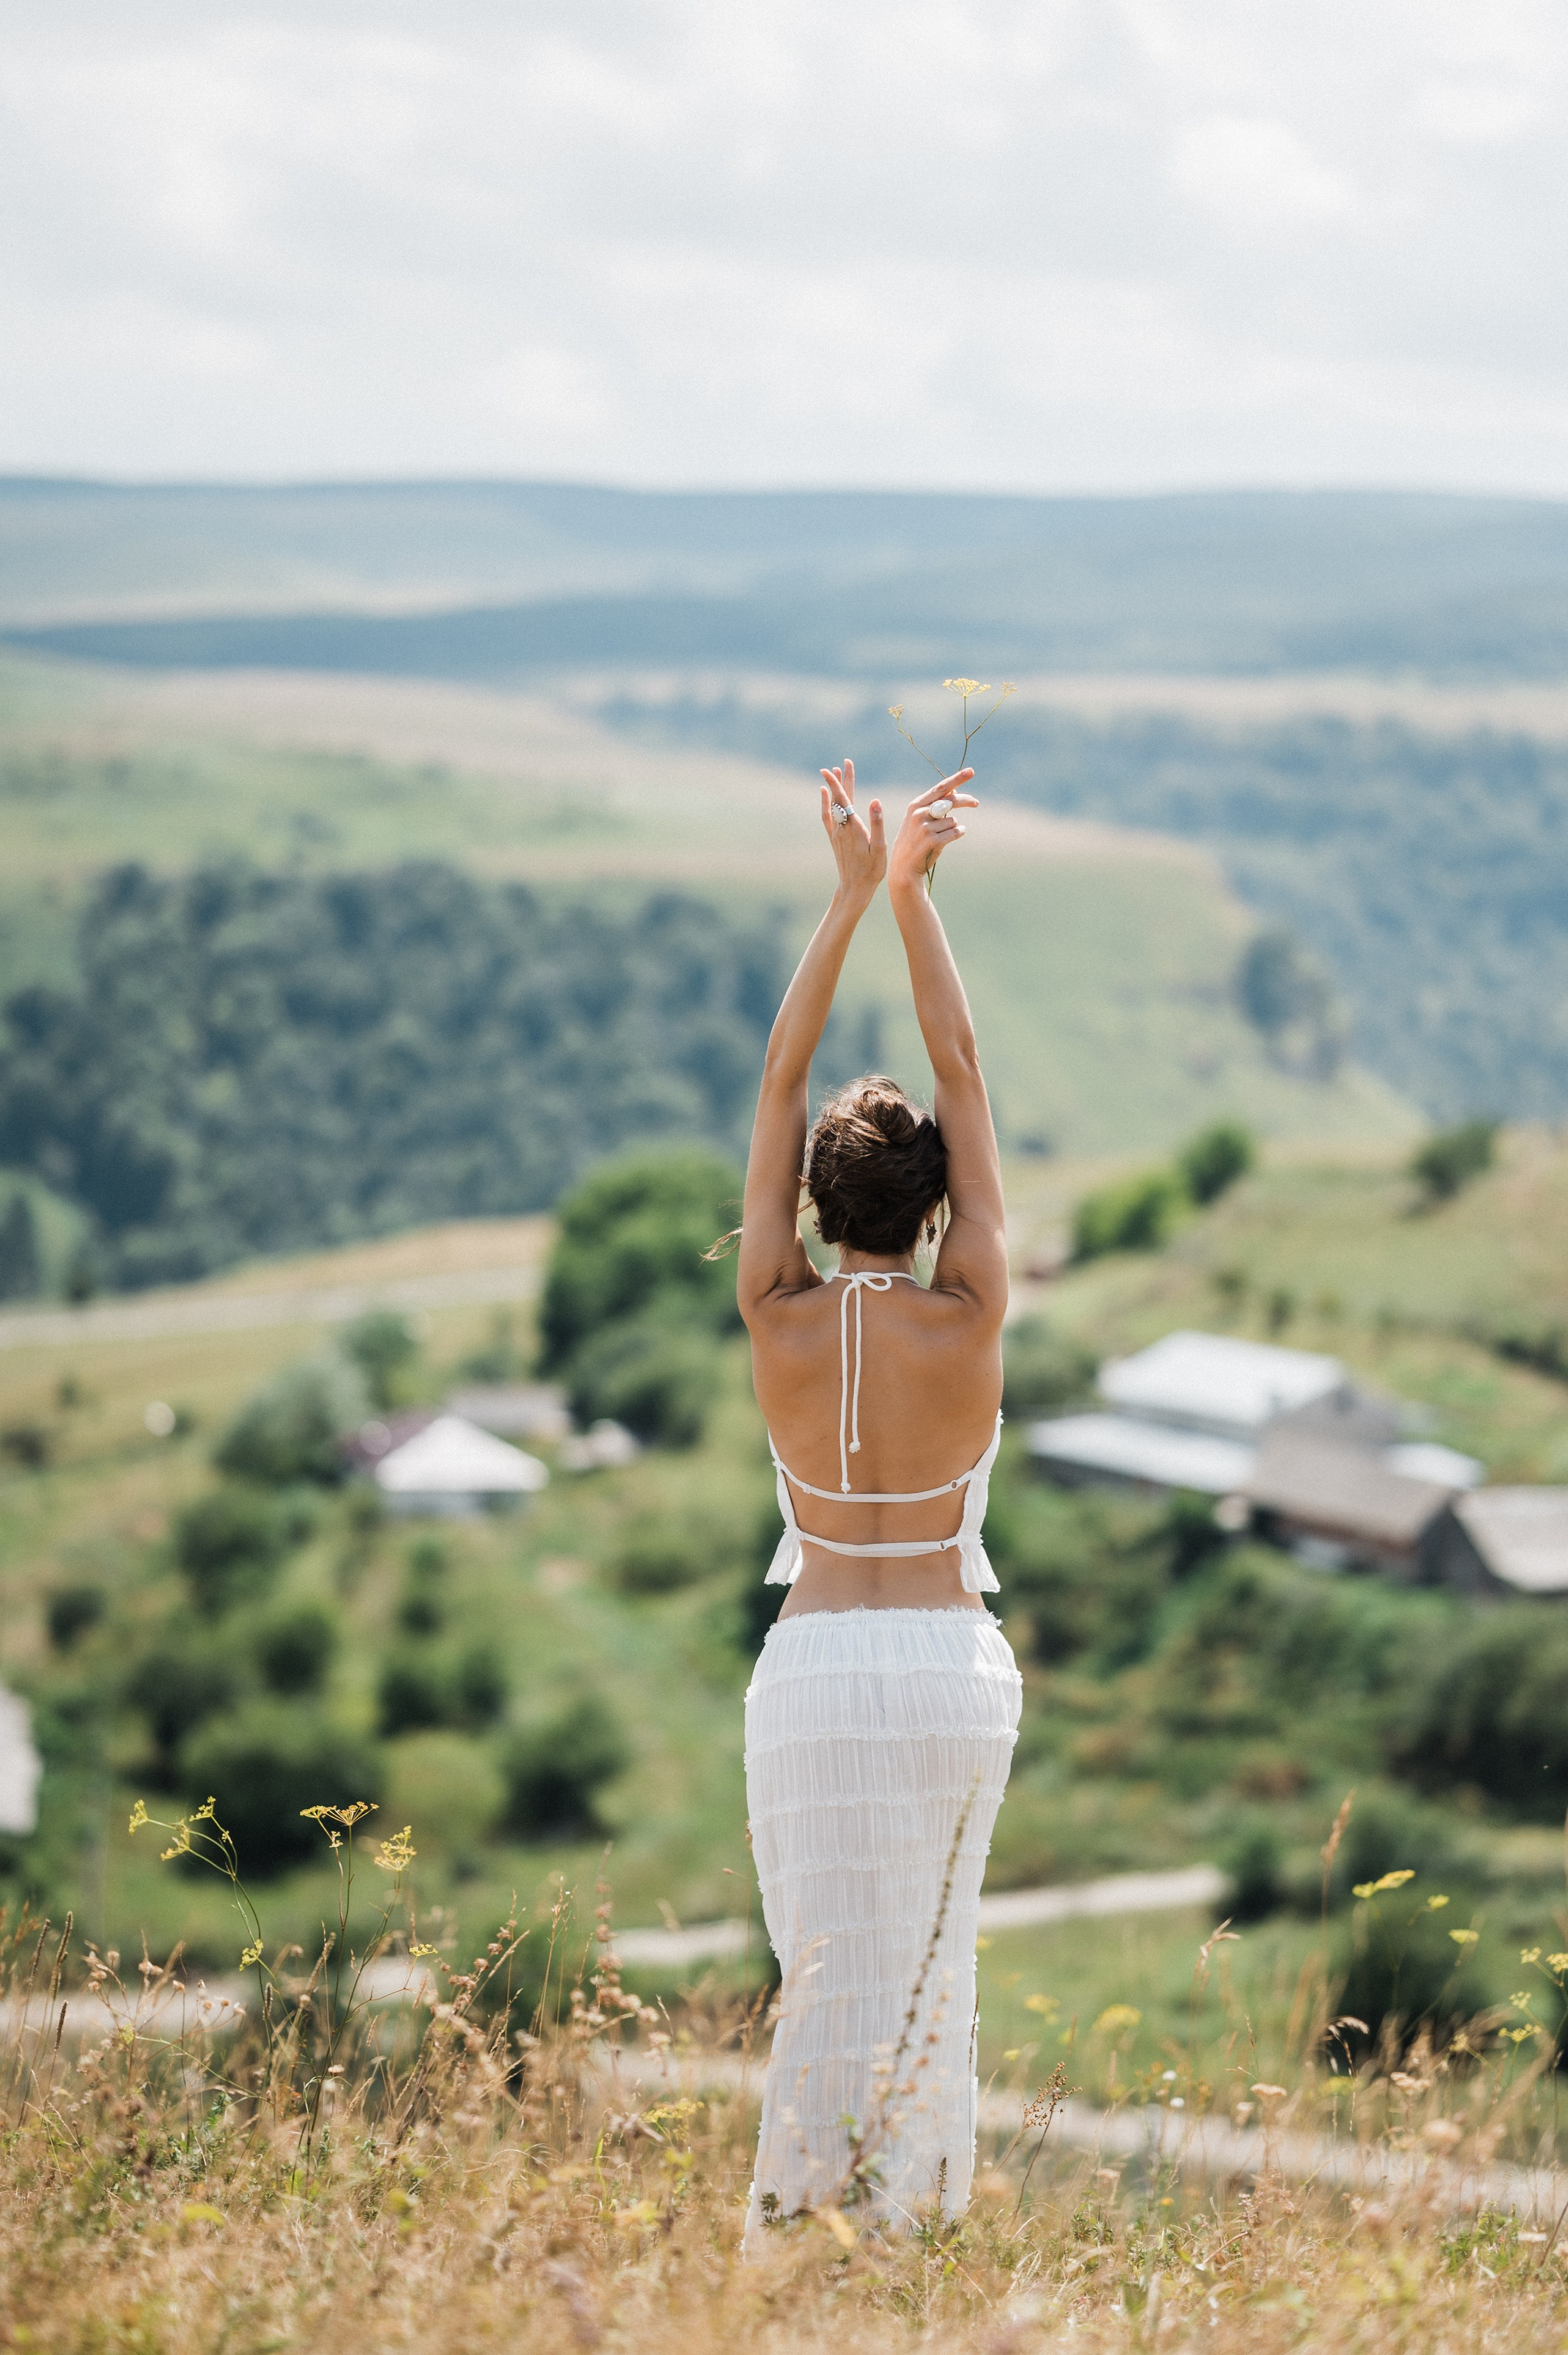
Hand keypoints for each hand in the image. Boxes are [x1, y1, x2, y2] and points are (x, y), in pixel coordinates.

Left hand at [818, 759, 886, 900]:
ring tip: (834, 772)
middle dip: (840, 779)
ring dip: (833, 788)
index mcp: (853, 827)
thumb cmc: (871, 870)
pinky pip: (827, 817)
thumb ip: (877, 823)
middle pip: (839, 798)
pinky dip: (825, 803)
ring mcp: (836, 833)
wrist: (855, 887)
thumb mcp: (879, 848)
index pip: (844, 798)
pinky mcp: (835, 839)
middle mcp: (842, 827)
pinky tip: (824, 796)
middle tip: (842, 763)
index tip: (838, 766)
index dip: (840, 781)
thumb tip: (875, 801)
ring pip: (833, 805)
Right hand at [887, 769, 976, 896]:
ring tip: (941, 836)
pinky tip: (947, 840)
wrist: (904, 866)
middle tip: (976, 803)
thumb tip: (954, 790)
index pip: (940, 788)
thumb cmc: (914, 840)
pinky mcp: (934, 841)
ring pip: (953, 820)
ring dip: (953, 827)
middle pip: (950, 801)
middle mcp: (919, 814)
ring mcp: (926, 828)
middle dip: (966, 800)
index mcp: (916, 805)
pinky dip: (957, 833)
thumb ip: (935, 804)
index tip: (971, 771)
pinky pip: (956, 832)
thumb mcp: (919, 819)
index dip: (957, 779)